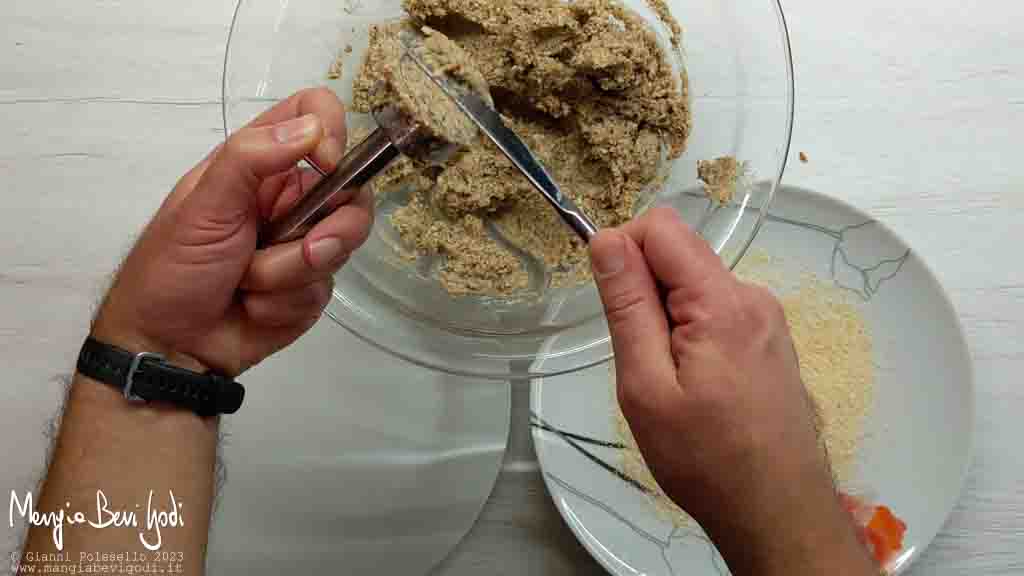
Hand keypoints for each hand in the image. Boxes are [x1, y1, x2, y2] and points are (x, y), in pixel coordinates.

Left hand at [93, 88, 372, 376]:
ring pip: (341, 245)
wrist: (166, 344)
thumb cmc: (173, 266)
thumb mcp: (203, 205)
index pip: (316, 116)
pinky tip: (254, 308)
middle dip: (330, 229)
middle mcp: (289, 198)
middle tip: (304, 249)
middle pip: (351, 191)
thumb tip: (312, 127)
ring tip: (251, 285)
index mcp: (260, 163)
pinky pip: (324, 289)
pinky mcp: (310, 288)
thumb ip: (251, 158)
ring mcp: (304, 244)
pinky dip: (286, 303)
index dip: (332, 133)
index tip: (325, 165)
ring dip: (292, 273)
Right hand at [589, 208, 873, 574]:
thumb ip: (627, 306)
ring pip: (695, 286)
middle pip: (680, 254)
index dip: (622, 250)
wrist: (777, 511)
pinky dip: (690, 334)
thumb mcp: (646, 385)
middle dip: (644, 291)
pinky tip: (692, 386)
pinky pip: (715, 312)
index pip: (661, 228)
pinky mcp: (769, 340)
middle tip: (640, 357)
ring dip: (666, 318)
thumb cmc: (705, 459)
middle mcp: (752, 296)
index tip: (610, 301)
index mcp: (722, 301)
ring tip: (667, 381)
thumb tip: (606, 240)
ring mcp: (766, 319)